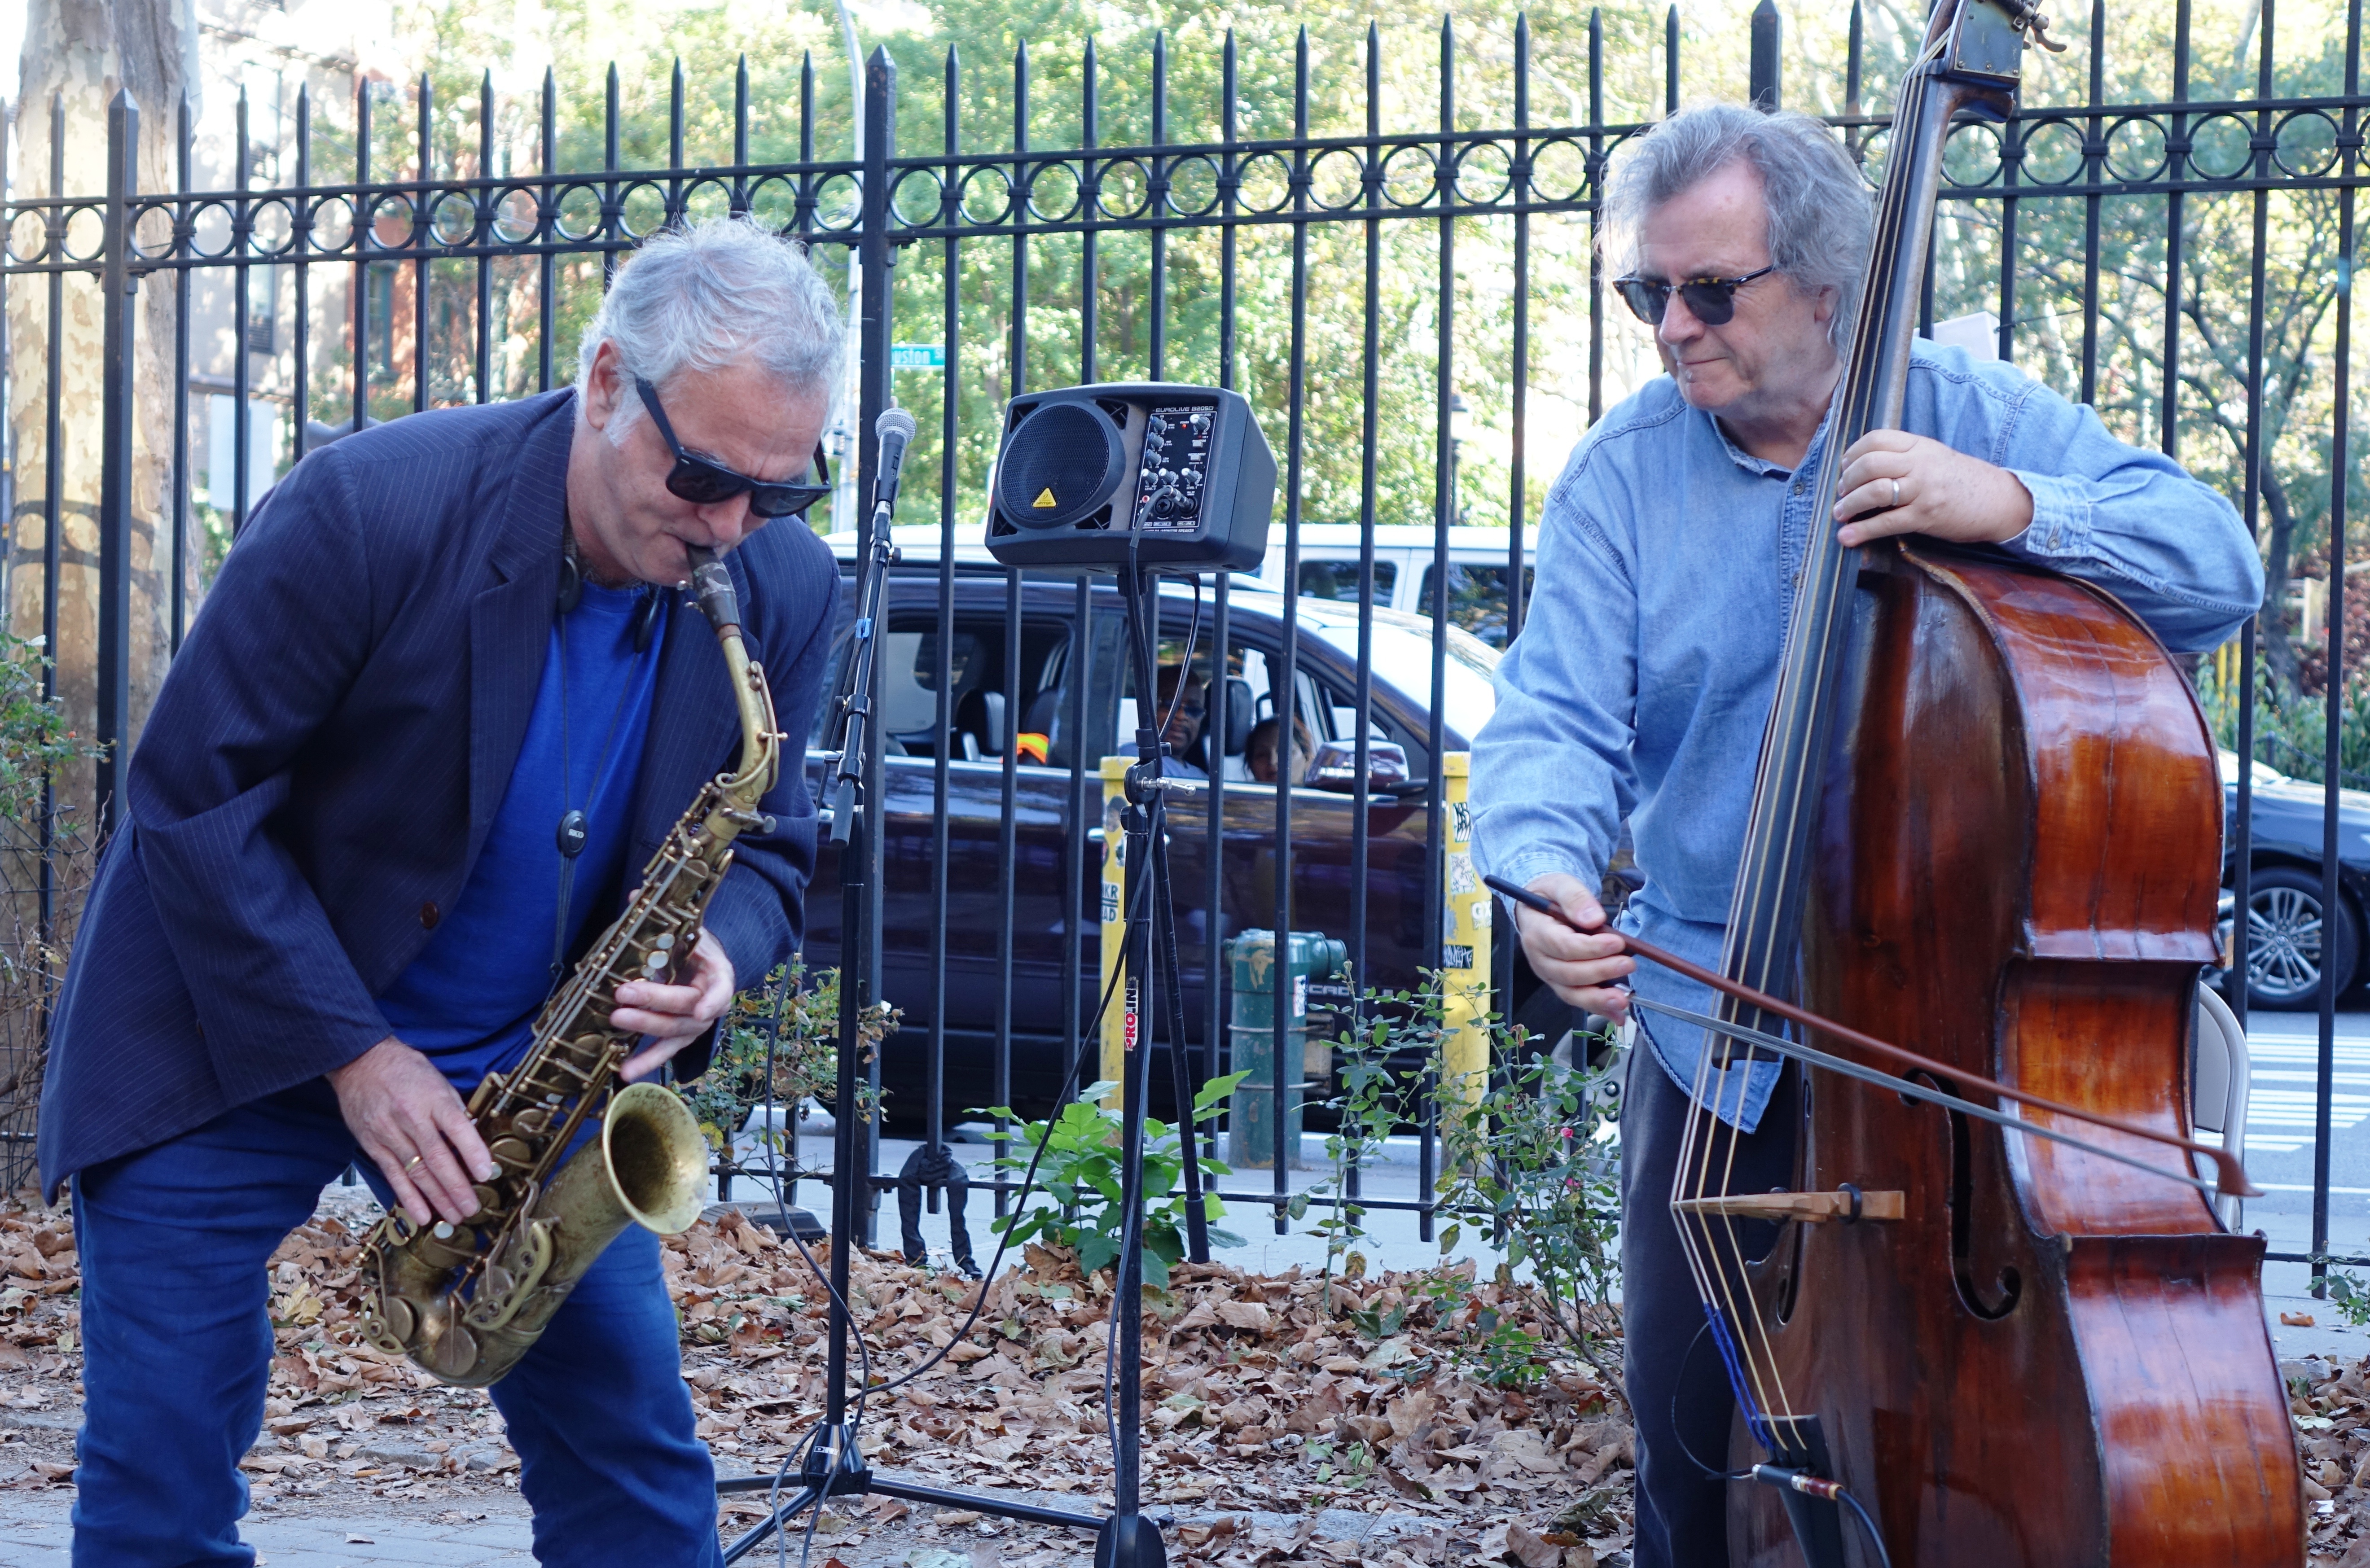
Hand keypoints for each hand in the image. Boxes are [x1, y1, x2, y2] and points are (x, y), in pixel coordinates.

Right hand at [328, 1037, 498, 1227]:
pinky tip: (421, 1214)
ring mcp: (389, 1132)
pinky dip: (407, 1197)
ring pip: (416, 1171)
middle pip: (436, 1157)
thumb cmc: (406, 1071)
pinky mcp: (372, 1144)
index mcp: (433, 1097)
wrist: (359, 1062)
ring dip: (437, 1197)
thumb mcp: (438, 1080)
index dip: (472, 1152)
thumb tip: (473, 1141)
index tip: (485, 1173)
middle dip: (456, 1187)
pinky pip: (392, 1175)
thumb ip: (454, 1110)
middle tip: (472, 1208)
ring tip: (454, 1216)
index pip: (457, 1127)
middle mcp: (411, 1117)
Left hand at [610, 926, 735, 1081]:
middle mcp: (710, 1006)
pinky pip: (664, 1051)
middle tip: (622, 995)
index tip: (700, 1009)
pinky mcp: (679, 1038)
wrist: (707, 970)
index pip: (719, 991)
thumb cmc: (698, 950)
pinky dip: (645, 1061)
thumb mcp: (690, 932)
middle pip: (685, 1010)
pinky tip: (624, 1072)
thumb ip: (665, 920)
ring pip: (672, 1033)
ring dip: (644, 1030)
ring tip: (617, 1023)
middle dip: (653, 1003)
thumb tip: (635, 894)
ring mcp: (695, 1025)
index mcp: (719, 977)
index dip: (711, 1001)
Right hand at [1512, 872, 1634, 1020]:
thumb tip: (1594, 919)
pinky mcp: (1561, 984)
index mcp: (1537, 933)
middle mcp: (1540, 959)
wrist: (1538, 908)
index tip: (1617, 943)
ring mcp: (1550, 975)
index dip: (1591, 948)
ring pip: (1571, 993)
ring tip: (1623, 1000)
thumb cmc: (1551, 895)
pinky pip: (1578, 1000)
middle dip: (1600, 972)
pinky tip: (1619, 1016)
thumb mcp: (1561, 884)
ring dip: (1598, 999)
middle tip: (1629, 964)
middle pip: (1568, 973)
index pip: (1563, 946)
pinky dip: (1599, 1010)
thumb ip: (1575, 898)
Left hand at [1831, 430, 2034, 547]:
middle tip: (1841, 493)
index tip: (1844, 467)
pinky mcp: (1925, 517)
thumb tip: (1863, 467)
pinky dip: (1862, 531)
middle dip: (1847, 481)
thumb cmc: (1961, 480)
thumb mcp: (1934, 457)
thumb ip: (1904, 457)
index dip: (1853, 453)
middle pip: (1870, 464)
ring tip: (1840, 514)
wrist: (1998, 500)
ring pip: (1875, 491)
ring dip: (1849, 504)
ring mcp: (1923, 490)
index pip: (1877, 439)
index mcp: (1920, 446)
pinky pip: (1887, 523)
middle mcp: (1920, 464)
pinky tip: (1847, 537)